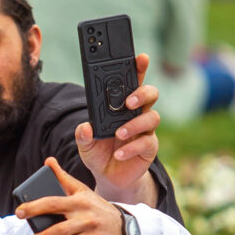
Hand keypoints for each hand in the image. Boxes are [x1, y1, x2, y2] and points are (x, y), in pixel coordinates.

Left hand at [14, 157, 125, 234]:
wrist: (127, 229)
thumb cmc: (98, 209)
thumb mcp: (83, 192)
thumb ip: (64, 179)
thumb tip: (48, 162)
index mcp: (80, 203)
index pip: (52, 203)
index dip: (33, 208)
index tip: (19, 213)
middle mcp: (87, 219)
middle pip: (57, 230)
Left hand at [76, 52, 160, 205]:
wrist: (109, 176)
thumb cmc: (98, 152)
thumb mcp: (85, 143)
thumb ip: (83, 134)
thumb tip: (85, 127)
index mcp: (121, 106)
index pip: (132, 82)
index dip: (138, 68)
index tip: (140, 57)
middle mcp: (136, 114)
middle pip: (150, 94)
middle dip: (142, 93)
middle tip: (128, 101)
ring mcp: (145, 130)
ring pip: (152, 117)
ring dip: (135, 124)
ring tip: (119, 133)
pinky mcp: (149, 148)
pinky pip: (147, 143)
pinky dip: (132, 148)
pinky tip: (119, 152)